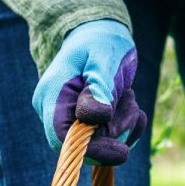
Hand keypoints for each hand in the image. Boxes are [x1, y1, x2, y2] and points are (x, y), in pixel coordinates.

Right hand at [32, 19, 146, 165]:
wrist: (99, 34)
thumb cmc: (100, 41)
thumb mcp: (104, 58)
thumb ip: (99, 86)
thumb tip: (95, 117)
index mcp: (52, 95)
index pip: (62, 139)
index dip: (92, 150)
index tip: (122, 151)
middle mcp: (55, 111)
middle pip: (86, 145)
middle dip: (116, 130)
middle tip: (130, 100)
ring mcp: (70, 119)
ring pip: (102, 143)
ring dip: (124, 124)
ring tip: (128, 95)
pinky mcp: (86, 124)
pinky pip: (109, 140)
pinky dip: (127, 127)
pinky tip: (131, 106)